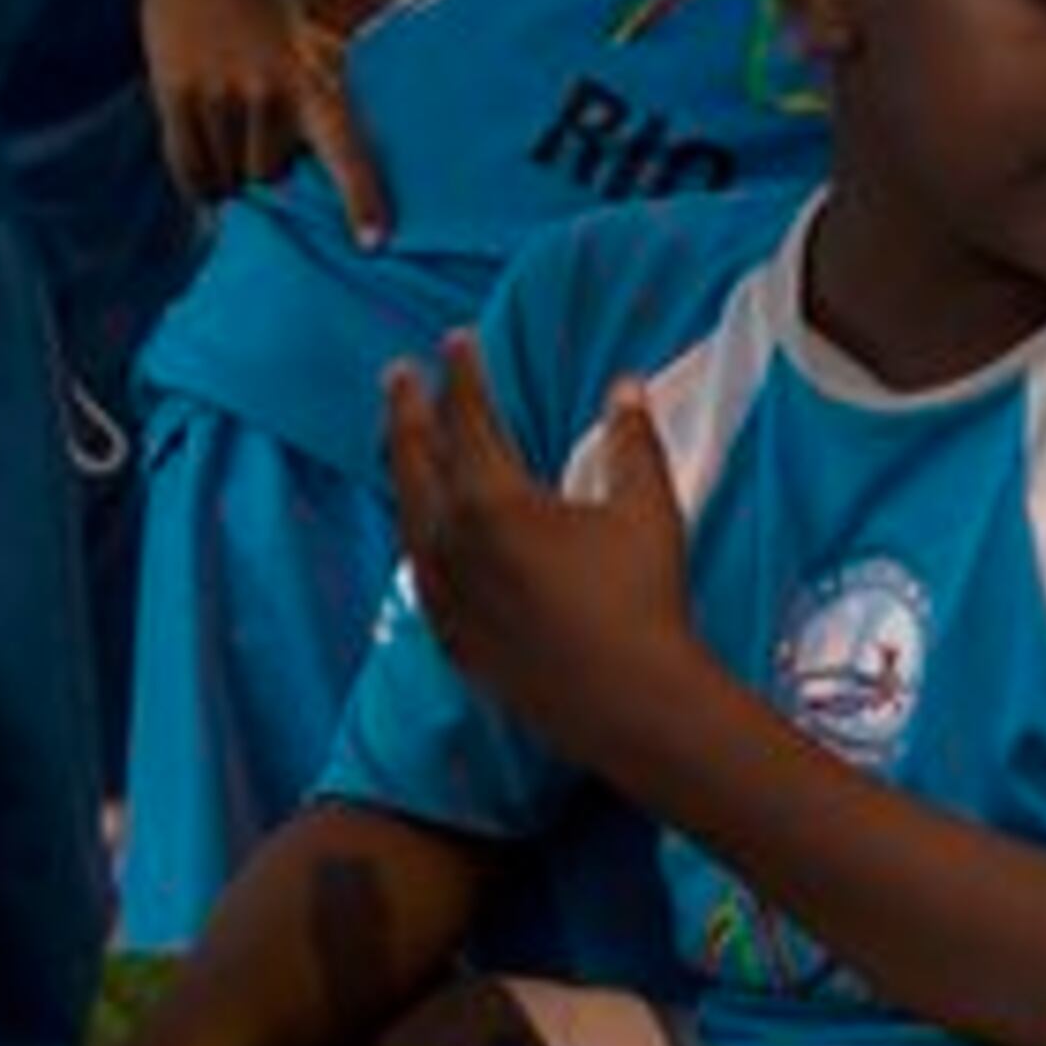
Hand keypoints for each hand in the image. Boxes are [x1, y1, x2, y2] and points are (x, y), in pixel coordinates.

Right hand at [142, 0, 393, 241]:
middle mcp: (269, 93)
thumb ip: (324, 103)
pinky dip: (198, 180)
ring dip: (228, 174)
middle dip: (265, 175)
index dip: (360, 198)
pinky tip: (205, 178)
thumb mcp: (316, 45)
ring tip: (229, 139)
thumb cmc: (275, 0)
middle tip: (260, 150)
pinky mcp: (177, 90)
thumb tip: (308, 172)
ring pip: (227, 176)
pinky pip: (188, 165)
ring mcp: (220, 93)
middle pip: (269, 177)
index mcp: (315, 82)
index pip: (346, 150)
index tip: (374, 243)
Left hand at [382, 334, 705, 770]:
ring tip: (402, 445)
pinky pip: (417, 570)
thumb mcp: (648, 511)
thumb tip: (625, 388)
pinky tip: (423, 533)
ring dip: (402, 470)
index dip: (463, 374)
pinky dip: (415, 534)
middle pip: (414, 460)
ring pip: (407, 515)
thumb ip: (630, 442)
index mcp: (493, 501)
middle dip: (406, 411)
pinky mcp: (451, 636)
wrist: (631, 704)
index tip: (457, 340)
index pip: (468, 418)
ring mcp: (443, 594)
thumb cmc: (643, 601)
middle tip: (398, 375)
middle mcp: (450, 542)